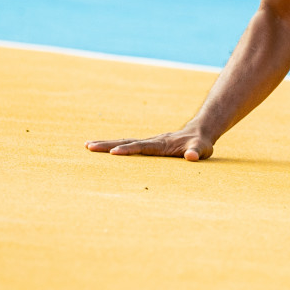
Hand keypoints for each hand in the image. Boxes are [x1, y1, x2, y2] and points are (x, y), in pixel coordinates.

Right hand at [86, 127, 212, 160]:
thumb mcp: (201, 149)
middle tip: (88, 146)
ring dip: (106, 144)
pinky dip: (114, 145)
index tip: (113, 153)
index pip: (142, 147)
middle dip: (107, 145)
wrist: (199, 132)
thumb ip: (197, 152)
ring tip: (87, 145)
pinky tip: (103, 149)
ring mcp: (148, 142)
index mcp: (161, 144)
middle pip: (126, 142)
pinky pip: (128, 144)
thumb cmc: (200, 144)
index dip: (128, 150)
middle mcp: (152, 141)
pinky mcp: (148, 144)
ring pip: (124, 142)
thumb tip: (192, 156)